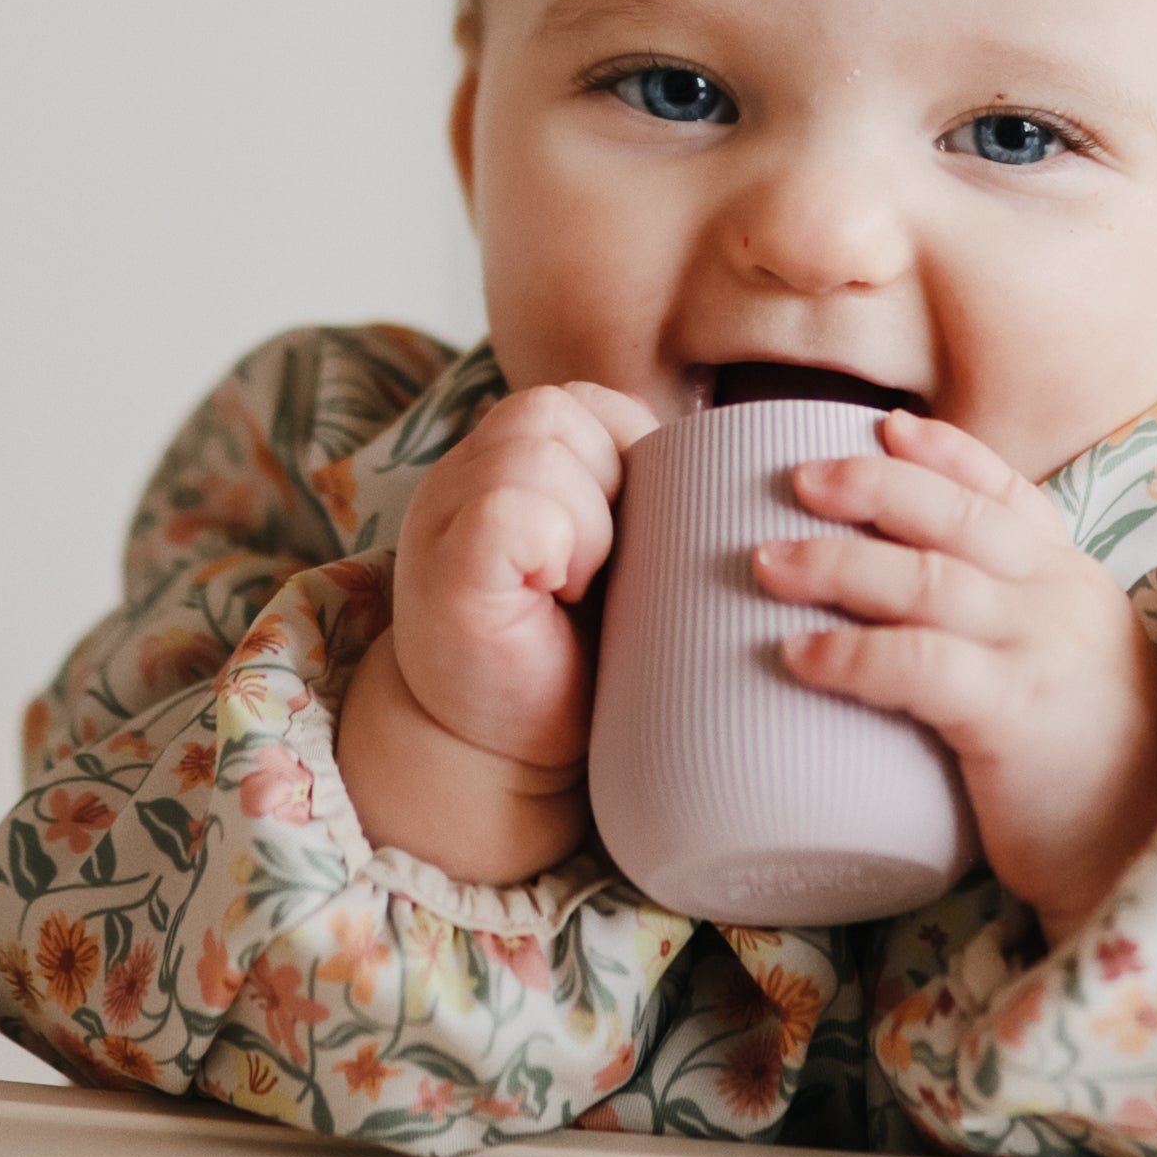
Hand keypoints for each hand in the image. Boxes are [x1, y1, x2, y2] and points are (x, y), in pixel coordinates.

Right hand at [337, 382, 658, 880]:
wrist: (502, 754)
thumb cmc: (570, 657)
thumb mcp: (610, 555)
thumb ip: (630, 491)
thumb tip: (712, 445)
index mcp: (500, 463)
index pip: (578, 402)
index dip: (623, 452)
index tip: (626, 530)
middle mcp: (459, 477)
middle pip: (556, 413)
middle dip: (606, 483)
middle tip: (602, 567)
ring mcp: (444, 519)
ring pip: (539, 451)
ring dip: (586, 523)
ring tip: (579, 586)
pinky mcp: (448, 570)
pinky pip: (511, 510)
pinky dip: (554, 547)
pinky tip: (552, 594)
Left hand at [755, 411, 1156, 945]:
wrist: (1151, 852)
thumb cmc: (1092, 781)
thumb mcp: (1065, 679)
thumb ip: (1009, 640)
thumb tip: (909, 626)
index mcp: (1073, 585)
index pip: (1009, 494)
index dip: (945, 454)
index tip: (884, 424)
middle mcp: (1061, 600)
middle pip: (954, 517)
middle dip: (871, 487)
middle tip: (797, 480)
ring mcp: (1041, 651)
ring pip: (925, 579)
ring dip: (837, 564)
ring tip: (767, 564)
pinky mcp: (1016, 714)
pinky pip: (918, 664)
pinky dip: (850, 655)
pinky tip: (797, 657)